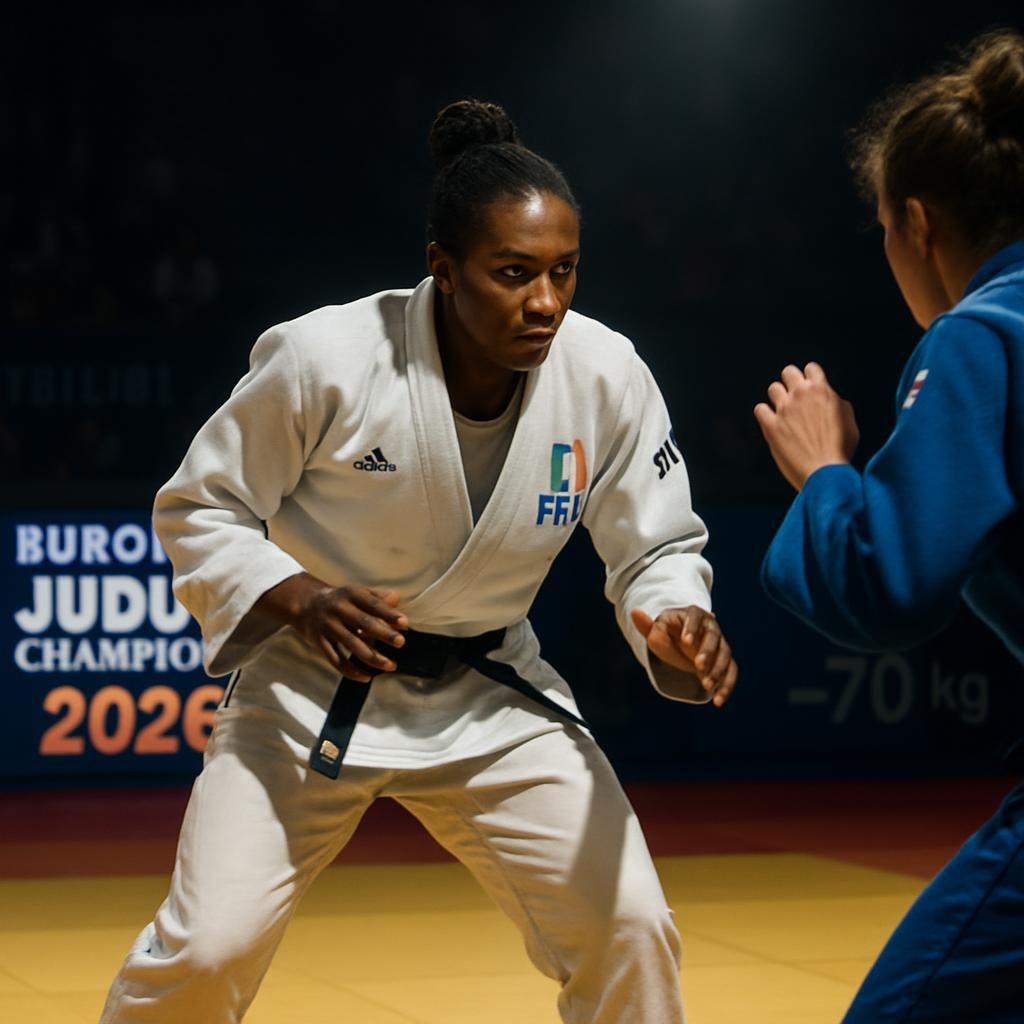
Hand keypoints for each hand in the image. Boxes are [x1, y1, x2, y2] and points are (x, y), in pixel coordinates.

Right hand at [255, 572, 407, 680]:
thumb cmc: (341, 599)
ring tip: (390, 665)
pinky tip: (366, 677)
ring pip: (352, 644)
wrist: (305, 604)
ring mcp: (328, 626)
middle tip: (401, 642)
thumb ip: (378, 596)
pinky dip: (351, 671)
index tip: (404, 623)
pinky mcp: (320, 642)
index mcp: (351, 594)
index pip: (373, 604)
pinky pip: (336, 660)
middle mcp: (339, 609)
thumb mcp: (358, 592)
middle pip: (363, 623)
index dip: (389, 613)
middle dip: (383, 633)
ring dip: (372, 656)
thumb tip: (397, 600)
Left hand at [630, 606, 737, 706]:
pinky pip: (731, 672)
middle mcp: (710, 627)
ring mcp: (720, 644)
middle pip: (714, 636)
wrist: (680, 644)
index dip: (692, 628)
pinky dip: (726, 686)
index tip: (686, 641)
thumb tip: (634, 612)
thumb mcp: (656, 630)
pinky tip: (718, 701)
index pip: (696, 616)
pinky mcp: (725, 661)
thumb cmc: (667, 634)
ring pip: (725, 655)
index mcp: (693, 615)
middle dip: (708, 651)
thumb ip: (647, 625)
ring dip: (718, 670)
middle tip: (698, 665)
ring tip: (706, 685)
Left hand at [754, 362, 858, 490]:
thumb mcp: (849, 420)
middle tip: (794, 395)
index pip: (811, 368)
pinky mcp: (771, 426)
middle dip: (792, 382)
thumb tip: (830, 399)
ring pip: (773, 388)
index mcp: (821, 390)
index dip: (810, 377)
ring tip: (783, 410)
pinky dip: (764, 414)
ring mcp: (784, 410)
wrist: (825, 471)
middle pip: (788, 372)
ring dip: (778, 398)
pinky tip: (771, 421)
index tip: (809, 385)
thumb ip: (837, 403)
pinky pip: (760, 409)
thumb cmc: (840, 449)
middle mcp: (800, 395)